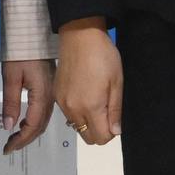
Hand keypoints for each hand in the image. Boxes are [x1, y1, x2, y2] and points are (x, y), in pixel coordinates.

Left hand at [0, 58, 56, 152]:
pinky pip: (44, 111)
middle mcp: (51, 97)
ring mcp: (52, 92)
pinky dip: (34, 122)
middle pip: (40, 126)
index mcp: (42, 95)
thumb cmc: (21, 52)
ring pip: (43, 120)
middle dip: (25, 140)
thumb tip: (9, 127)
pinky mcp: (50, 88)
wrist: (34, 32)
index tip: (7, 149)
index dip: (21, 140)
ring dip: (30, 132)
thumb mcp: (11, 77)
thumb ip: (10, 103)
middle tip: (9, 147)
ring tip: (14, 138)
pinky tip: (24, 122)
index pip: (33, 126)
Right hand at [55, 19, 122, 146]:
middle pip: (87, 137)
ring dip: (87, 122)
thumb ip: (115, 110)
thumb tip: (115, 131)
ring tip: (96, 100)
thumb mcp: (117, 82)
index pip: (101, 138)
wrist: (80, 36)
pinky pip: (68, 115)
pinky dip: (77, 112)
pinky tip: (84, 95)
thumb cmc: (102, 55)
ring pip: (77, 127)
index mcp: (91, 107)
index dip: (111, 132)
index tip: (114, 119)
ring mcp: (63, 103)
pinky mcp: (57, 96)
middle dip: (99, 131)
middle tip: (107, 111)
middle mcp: (73, 109)